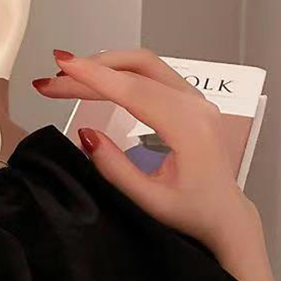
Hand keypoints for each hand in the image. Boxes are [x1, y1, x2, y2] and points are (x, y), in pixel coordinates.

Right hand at [33, 48, 264, 263]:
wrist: (227, 216)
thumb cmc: (194, 213)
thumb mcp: (150, 201)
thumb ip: (115, 168)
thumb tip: (86, 134)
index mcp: (189, 128)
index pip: (134, 90)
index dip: (95, 76)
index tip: (63, 66)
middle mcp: (195, 105)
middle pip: (136, 69)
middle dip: (91, 69)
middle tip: (53, 80)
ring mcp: (195, 99)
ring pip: (143, 64)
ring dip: (104, 65)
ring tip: (69, 76)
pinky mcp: (189, 100)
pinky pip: (151, 72)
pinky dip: (120, 70)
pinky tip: (98, 79)